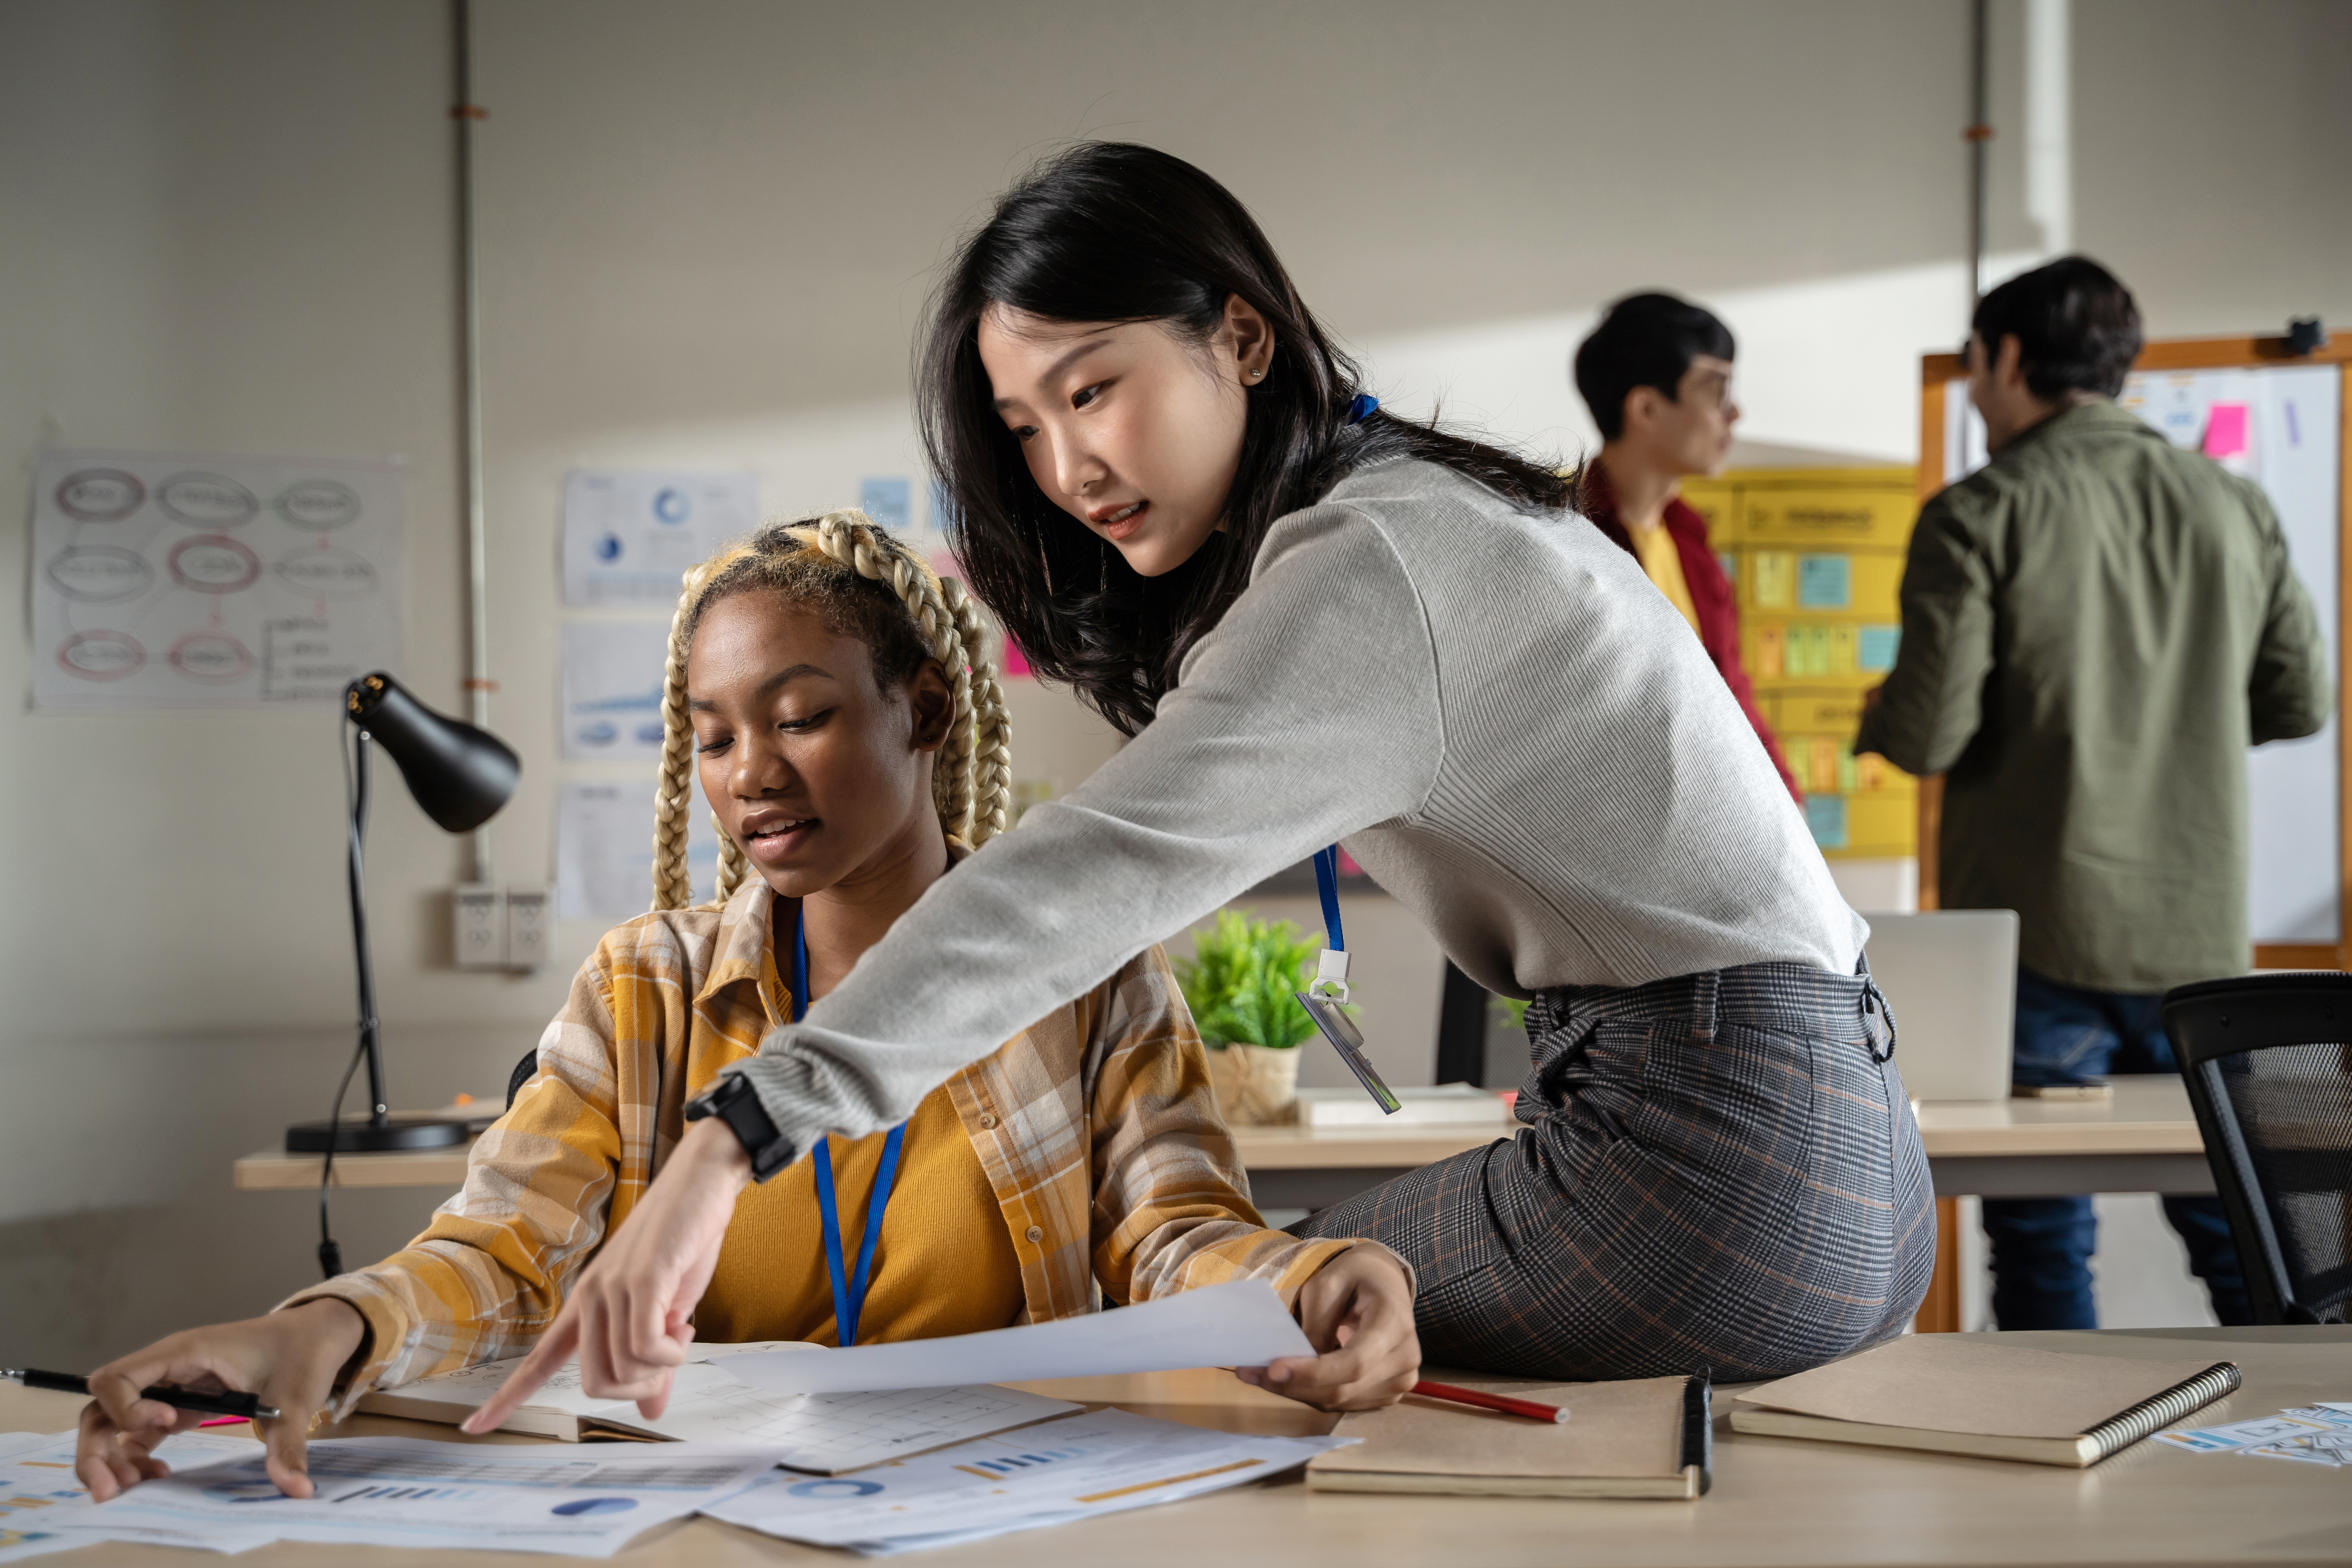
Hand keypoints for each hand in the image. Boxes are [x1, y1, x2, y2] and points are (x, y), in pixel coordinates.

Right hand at [75, 1298, 366, 1500]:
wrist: (314, 1336)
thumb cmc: (300, 1353)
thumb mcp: (295, 1399)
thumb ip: (287, 1444)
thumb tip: (297, 1489)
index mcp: (184, 1353)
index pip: (117, 1377)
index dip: (127, 1407)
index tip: (168, 1422)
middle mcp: (166, 1369)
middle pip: (102, 1405)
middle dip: (96, 1448)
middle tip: (109, 1489)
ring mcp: (168, 1388)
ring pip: (113, 1421)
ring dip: (109, 1456)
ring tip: (126, 1488)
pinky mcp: (176, 1405)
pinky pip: (138, 1431)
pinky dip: (134, 1455)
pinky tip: (155, 1474)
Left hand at [465, 1116, 750, 1432]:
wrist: (702, 1181)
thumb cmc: (685, 1240)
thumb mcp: (669, 1309)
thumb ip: (655, 1362)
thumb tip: (650, 1410)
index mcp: (587, 1304)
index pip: (538, 1360)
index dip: (505, 1397)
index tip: (475, 1426)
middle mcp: (590, 1298)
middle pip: (596, 1384)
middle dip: (638, 1389)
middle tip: (667, 1363)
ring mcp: (612, 1288)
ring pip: (624, 1370)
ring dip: (662, 1368)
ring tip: (680, 1332)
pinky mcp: (641, 1281)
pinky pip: (645, 1348)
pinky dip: (670, 1355)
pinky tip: (683, 1330)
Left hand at [1235, 1245, 1418, 1410]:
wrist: (1384, 1284)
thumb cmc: (1355, 1278)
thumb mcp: (1328, 1284)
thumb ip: (1316, 1325)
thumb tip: (1296, 1367)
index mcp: (1395, 1322)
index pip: (1355, 1362)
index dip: (1313, 1372)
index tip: (1272, 1369)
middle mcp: (1405, 1358)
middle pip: (1343, 1389)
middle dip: (1293, 1385)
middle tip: (1248, 1372)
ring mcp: (1400, 1381)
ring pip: (1340, 1402)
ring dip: (1296, 1392)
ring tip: (1259, 1374)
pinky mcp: (1387, 1394)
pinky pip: (1344, 1403)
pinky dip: (1311, 1394)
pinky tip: (1287, 1380)